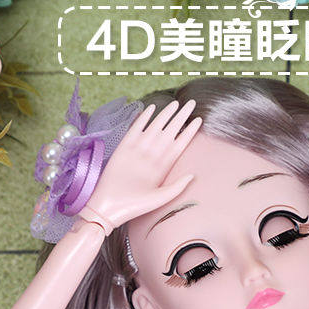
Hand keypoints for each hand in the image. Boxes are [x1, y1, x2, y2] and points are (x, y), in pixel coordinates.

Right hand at [84, 98, 201, 229]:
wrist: (110, 206)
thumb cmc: (135, 206)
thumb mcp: (161, 198)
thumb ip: (178, 187)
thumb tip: (193, 175)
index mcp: (163, 166)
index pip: (179, 144)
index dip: (189, 131)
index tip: (199, 120)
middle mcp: (152, 156)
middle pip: (170, 131)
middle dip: (181, 117)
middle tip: (191, 102)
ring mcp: (138, 150)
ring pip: (155, 127)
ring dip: (165, 114)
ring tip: (176, 103)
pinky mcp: (124, 147)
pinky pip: (135, 129)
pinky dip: (143, 118)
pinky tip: (151, 108)